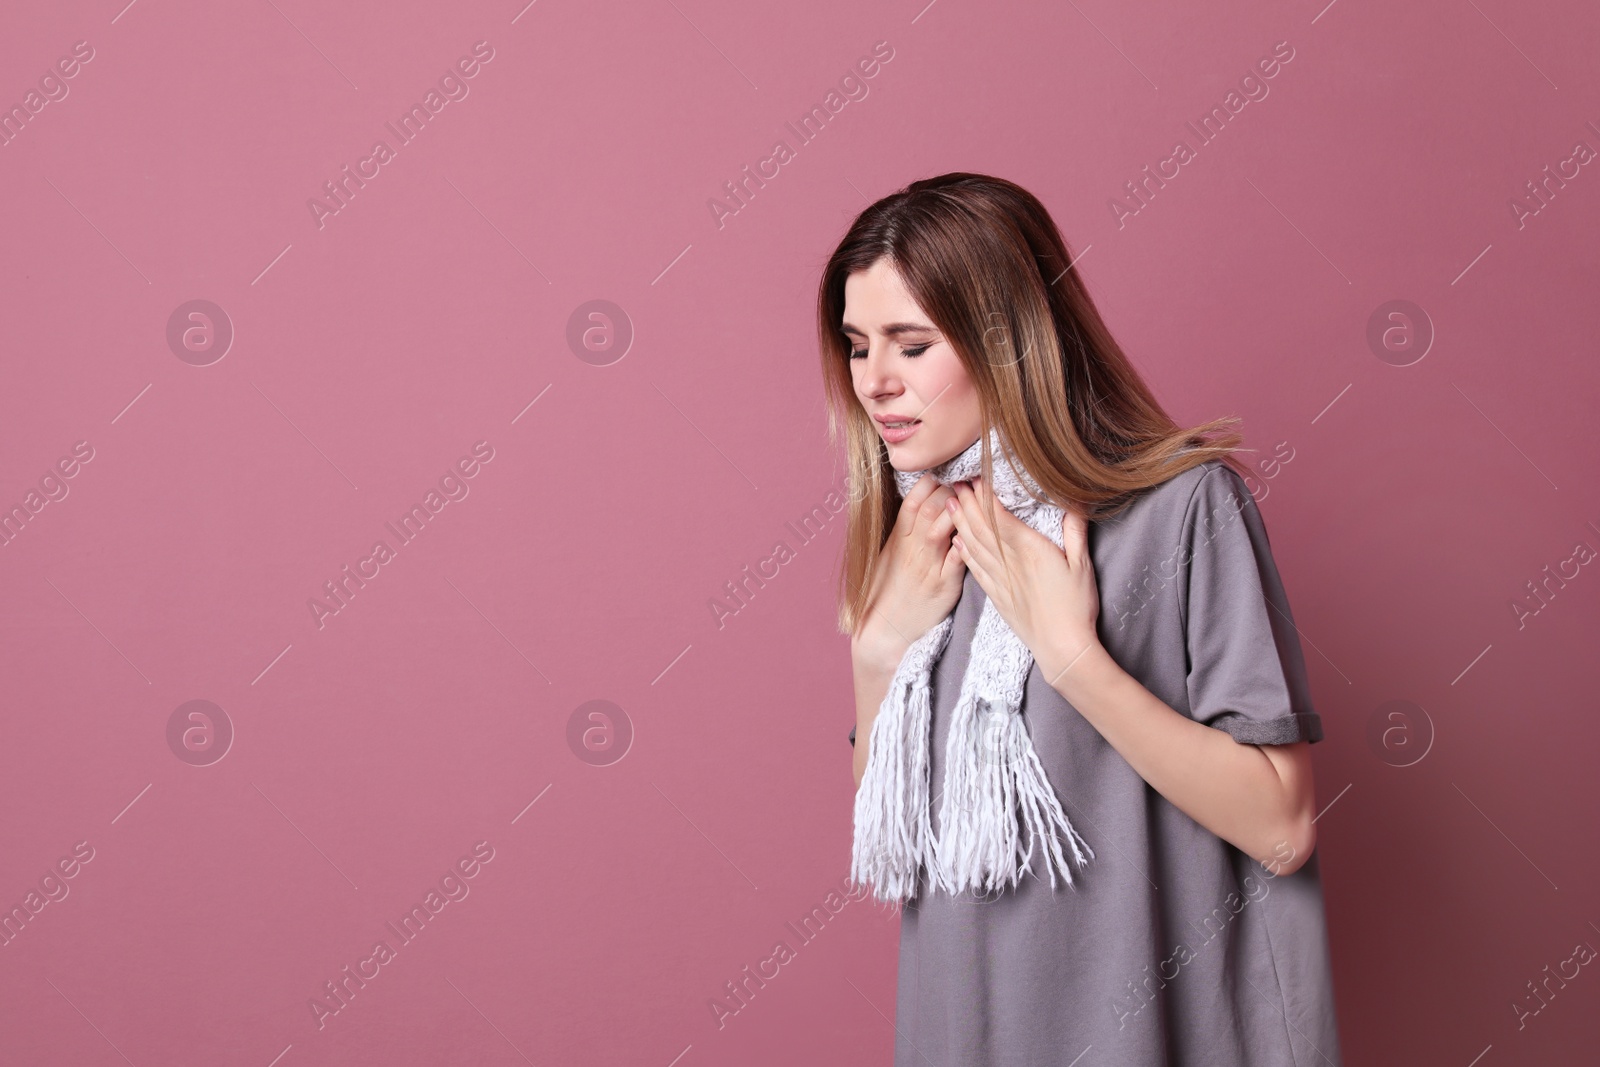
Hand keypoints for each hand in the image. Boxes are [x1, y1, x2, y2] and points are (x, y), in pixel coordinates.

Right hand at [852, 474, 965, 667]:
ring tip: (976, 499)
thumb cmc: (887, 592)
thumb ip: (905, 531)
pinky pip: (958, 557)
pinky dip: (968, 542)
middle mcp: (912, 549)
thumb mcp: (888, 556)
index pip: (913, 500)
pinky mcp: (945, 585)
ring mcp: (929, 566)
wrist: (884, 630)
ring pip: (945, 526)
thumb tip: (922, 505)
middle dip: (950, 489)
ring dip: (961, 510)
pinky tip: (979, 531)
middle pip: (931, 507)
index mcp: (897, 539)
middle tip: (966, 482)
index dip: (930, 483)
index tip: (944, 474)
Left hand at [945, 475, 1101, 685]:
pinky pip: (975, 569)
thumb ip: (1075, 531)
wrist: (1061, 647)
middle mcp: (1009, 563)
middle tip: (955, 485)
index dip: (985, 498)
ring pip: (974, 546)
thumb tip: (1076, 503)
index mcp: (1030, 551)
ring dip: (960, 524)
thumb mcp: (1083, 565)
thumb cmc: (1076, 606)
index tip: (976, 480)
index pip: (999, 518)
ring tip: (950, 505)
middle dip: (967, 505)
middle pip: (981, 528)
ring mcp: (1000, 580)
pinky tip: (956, 541)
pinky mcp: (996, 596)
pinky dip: (964, 552)